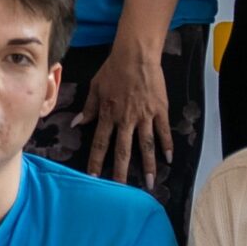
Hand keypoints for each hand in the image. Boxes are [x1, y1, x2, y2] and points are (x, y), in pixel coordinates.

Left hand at [75, 39, 170, 190]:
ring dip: (148, 165)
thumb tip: (77, 124)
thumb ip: (88, 108)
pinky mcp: (160, 110)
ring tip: (150, 182)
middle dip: (122, 172)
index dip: (97, 162)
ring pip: (146, 145)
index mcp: (108, 114)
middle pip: (123, 150)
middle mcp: (126, 119)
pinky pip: (163, 131)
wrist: (136, 55)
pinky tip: (169, 159)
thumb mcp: (95, 87)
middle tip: (123, 190)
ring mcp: (145, 116)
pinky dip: (167, 145)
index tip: (95, 178)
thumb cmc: (113, 69)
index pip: (101, 143)